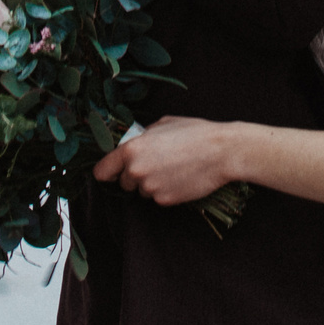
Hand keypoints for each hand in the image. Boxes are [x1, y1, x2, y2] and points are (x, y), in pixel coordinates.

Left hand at [92, 116, 243, 206]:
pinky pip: (158, 197)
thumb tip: (134, 142)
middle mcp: (136, 171)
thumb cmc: (194, 133)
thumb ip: (142, 136)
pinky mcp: (165, 200)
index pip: (102, 171)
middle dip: (134, 176)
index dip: (107, 171)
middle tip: (156, 164)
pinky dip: (166, 190)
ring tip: (173, 168)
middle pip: (123, 182)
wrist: (221, 152)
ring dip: (151, 183)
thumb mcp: (163, 124)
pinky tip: (181, 177)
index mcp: (131, 150)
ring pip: (142, 191)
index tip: (113, 172)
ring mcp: (150, 188)